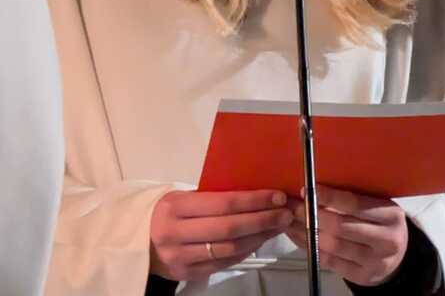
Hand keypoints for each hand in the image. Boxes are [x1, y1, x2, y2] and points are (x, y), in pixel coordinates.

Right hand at [150, 189, 292, 281]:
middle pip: (229, 228)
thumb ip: (214, 195)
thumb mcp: (185, 196)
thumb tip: (259, 190)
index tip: (278, 196)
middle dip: (263, 220)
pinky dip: (245, 251)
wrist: (140, 241)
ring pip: (229, 248)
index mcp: (175, 206)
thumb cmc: (172, 212)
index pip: (223, 203)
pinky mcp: (186, 274)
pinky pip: (223, 263)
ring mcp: (179, 257)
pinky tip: (259, 240)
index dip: (254, 200)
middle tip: (285, 213)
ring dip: (259, 237)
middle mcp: (175, 233)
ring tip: (277, 226)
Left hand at [288, 185, 408, 285]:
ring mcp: (375, 261)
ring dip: (307, 233)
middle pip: (341, 227)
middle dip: (313, 216)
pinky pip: (330, 262)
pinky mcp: (362, 276)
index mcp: (391, 215)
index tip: (308, 190)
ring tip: (292, 222)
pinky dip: (311, 249)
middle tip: (295, 206)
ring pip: (333, 246)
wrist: (398, 256)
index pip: (355, 204)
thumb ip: (354, 199)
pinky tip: (301, 238)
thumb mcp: (378, 207)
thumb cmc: (382, 224)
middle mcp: (386, 239)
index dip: (329, 197)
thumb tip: (317, 190)